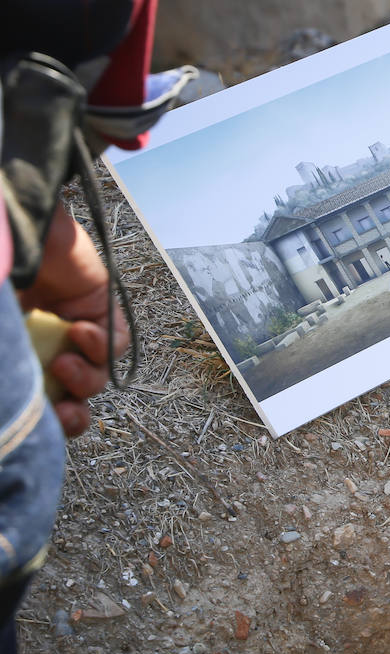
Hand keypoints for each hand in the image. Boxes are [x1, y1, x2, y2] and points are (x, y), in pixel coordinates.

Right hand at [16, 206, 129, 436]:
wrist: (6, 226)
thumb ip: (9, 361)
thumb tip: (14, 404)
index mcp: (16, 348)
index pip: (34, 397)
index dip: (40, 421)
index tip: (37, 427)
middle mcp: (42, 340)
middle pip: (69, 394)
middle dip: (70, 414)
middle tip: (62, 413)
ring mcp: (70, 323)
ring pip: (96, 373)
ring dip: (84, 380)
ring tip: (65, 364)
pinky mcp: (99, 304)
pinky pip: (115, 341)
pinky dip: (102, 346)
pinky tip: (80, 331)